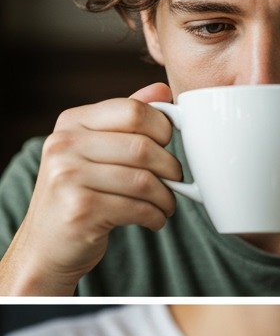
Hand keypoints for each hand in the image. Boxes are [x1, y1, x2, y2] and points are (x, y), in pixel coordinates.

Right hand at [0, 83, 181, 294]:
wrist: (48, 246)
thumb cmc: (81, 194)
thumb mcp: (96, 150)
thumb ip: (126, 120)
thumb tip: (163, 90)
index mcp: (72, 122)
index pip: (134, 110)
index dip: (163, 129)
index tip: (169, 146)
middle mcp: (64, 145)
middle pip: (143, 147)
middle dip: (171, 168)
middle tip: (176, 182)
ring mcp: (68, 177)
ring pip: (144, 180)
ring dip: (167, 198)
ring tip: (166, 205)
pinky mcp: (79, 210)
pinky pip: (138, 208)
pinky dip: (156, 217)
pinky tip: (153, 220)